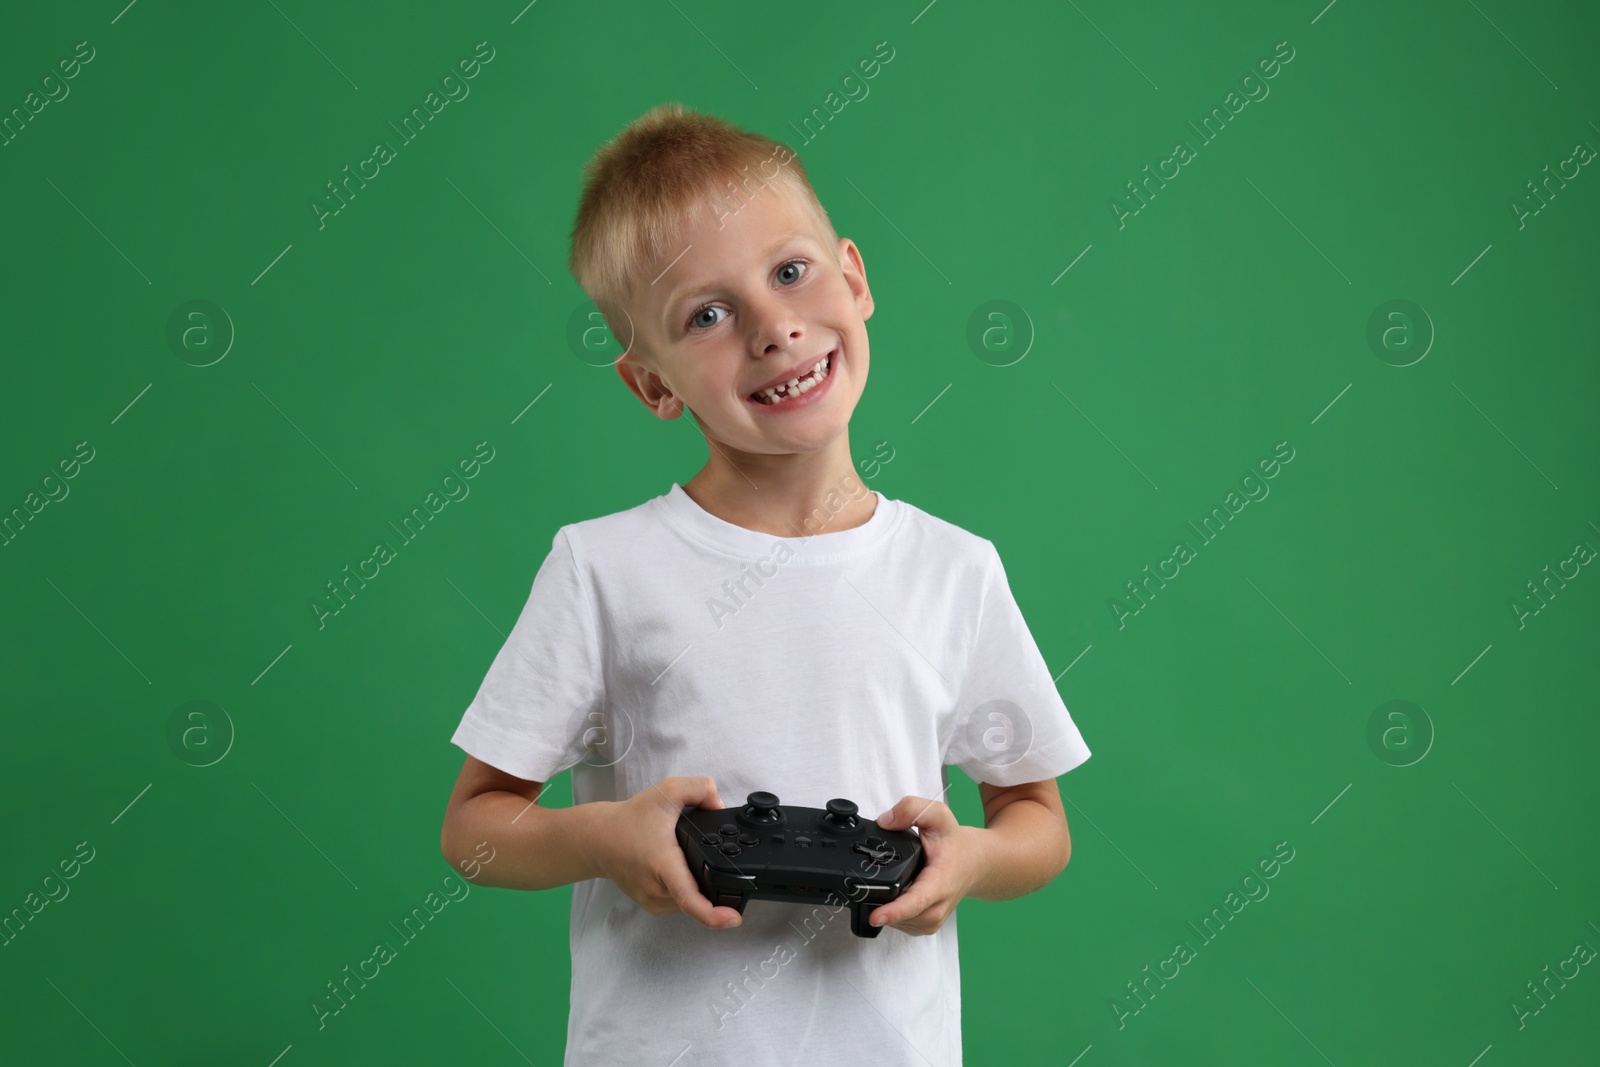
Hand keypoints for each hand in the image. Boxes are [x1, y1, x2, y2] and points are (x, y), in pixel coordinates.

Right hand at [590, 775, 743, 929]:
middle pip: (699, 895)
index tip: (734, 919)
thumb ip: (701, 788)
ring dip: (699, 884)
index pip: (690, 899)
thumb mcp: (668, 790)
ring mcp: (653, 901)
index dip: (714, 915)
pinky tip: (681, 870)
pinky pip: (680, 902)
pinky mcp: (652, 905)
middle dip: (713, 880)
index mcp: (663, 865)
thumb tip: (720, 806)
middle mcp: (658, 889)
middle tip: (706, 856)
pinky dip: (687, 888)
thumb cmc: (631, 818)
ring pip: (691, 900)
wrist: (598, 838)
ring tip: (687, 859)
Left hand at [867, 795, 985, 935]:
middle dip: (885, 907)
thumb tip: (885, 821)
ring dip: (889, 911)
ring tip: (886, 888)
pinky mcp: (928, 924)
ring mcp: (934, 918)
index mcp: (941, 881)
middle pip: (906, 917)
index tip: (877, 916)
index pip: (917, 902)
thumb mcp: (936, 815)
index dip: (895, 911)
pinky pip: (905, 926)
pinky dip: (895, 915)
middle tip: (869, 889)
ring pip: (903, 924)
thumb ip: (911, 810)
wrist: (975, 861)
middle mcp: (939, 905)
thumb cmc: (955, 842)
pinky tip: (894, 898)